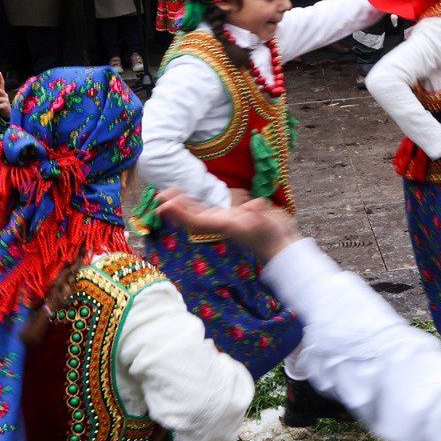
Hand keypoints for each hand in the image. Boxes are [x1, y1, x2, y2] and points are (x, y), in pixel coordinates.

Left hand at [158, 191, 300, 263]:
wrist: (282, 248)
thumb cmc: (275, 237)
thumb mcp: (269, 225)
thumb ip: (261, 216)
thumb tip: (254, 207)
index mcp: (226, 226)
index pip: (197, 220)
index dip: (181, 213)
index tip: (166, 204)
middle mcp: (220, 224)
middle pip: (192, 217)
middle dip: (175, 207)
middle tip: (159, 194)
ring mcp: (224, 222)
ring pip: (196, 213)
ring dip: (181, 204)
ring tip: (168, 192)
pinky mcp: (230, 218)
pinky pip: (206, 211)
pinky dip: (194, 204)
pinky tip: (188, 197)